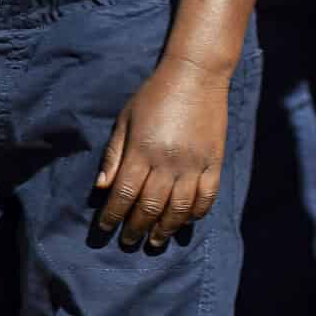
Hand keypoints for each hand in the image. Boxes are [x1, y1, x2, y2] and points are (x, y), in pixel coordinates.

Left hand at [95, 55, 230, 250]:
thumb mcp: (126, 120)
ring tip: (155, 242)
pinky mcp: (214, 161)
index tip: (104, 230)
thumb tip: (101, 188)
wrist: (197, 74)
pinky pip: (207, 196)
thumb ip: (114, 155)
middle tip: (128, 242)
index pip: (123, 195)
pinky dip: (196, 213)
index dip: (112, 217)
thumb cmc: (155, 95)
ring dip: (165, 229)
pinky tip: (186, 222)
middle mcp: (168, 161)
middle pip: (149, 207)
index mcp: (142, 150)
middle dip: (135, 229)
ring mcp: (194, 163)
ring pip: (179, 208)